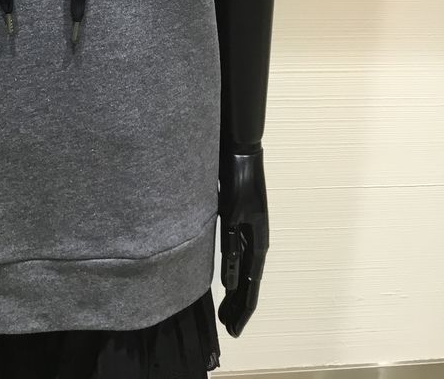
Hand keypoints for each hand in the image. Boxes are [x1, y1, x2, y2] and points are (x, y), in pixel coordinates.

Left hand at [216, 145, 269, 336]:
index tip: (234, 331)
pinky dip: (233, 271)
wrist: (241, 155)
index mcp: (258, 243)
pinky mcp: (242, 223)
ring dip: (236, 291)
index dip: (243, 310)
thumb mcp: (232, 216)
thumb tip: (230, 282)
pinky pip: (239, 256)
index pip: (251, 287)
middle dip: (239, 306)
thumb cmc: (238, 183)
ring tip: (226, 311)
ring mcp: (251, 232)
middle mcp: (257, 242)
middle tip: (228, 328)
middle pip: (249, 282)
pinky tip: (226, 277)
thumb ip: (231, 248)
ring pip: (244, 270)